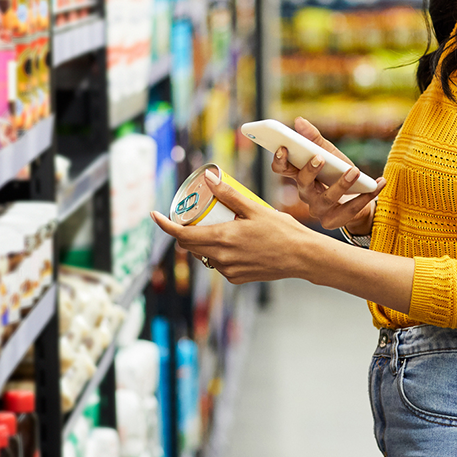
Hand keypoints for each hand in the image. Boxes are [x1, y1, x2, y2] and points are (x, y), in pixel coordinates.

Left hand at [150, 169, 314, 284]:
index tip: (155, 215)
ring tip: (218, 226)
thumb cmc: (282, 230)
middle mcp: (221, 258)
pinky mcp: (236, 278)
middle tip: (194, 215)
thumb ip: (229, 194)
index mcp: (222, 238)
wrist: (302, 257)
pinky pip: (218, 264)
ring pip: (204, 255)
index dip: (164, 225)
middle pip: (189, 245)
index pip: (181, 234)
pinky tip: (233, 243)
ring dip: (203, 242)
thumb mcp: (254, 208)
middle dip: (185, 230)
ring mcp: (228, 270)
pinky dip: (218, 253)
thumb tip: (209, 178)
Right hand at [271, 117, 383, 231]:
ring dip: (342, 184)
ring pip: (326, 198)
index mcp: (300, 176)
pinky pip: (350, 209)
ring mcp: (319, 210)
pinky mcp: (334, 221)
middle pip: (302, 183)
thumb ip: (315, 139)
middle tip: (319, 157)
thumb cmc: (339, 174)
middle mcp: (306, 194)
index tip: (283, 147)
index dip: (279, 160)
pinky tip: (379, 182)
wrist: (359, 199)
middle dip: (309, 171)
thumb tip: (299, 120)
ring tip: (354, 170)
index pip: (282, 169)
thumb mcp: (330, 154)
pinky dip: (367, 196)